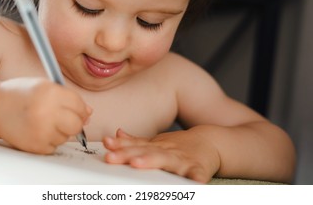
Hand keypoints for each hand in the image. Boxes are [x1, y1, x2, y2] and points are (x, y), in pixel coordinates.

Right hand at [0, 78, 91, 153]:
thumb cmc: (20, 95)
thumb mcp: (45, 86)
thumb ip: (68, 97)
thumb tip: (89, 113)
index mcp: (50, 93)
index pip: (79, 105)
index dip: (81, 109)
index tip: (77, 110)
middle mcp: (46, 112)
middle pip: (76, 124)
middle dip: (75, 122)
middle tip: (64, 118)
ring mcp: (41, 130)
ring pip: (66, 137)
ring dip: (61, 131)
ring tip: (45, 122)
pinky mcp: (35, 145)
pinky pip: (54, 146)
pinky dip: (50, 140)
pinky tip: (38, 130)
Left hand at [103, 128, 219, 182]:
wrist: (211, 142)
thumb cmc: (179, 147)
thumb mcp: (157, 142)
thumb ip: (136, 141)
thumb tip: (116, 134)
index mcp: (155, 146)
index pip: (135, 145)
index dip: (120, 146)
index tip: (106, 145)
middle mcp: (166, 151)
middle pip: (144, 152)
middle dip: (127, 154)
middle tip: (111, 157)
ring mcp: (182, 159)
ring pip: (165, 160)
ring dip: (151, 160)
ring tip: (137, 163)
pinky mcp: (199, 168)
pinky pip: (197, 173)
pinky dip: (195, 178)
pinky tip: (192, 183)